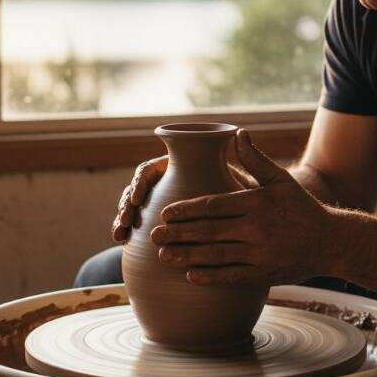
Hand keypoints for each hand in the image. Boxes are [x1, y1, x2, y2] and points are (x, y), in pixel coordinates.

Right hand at [112, 154, 258, 242]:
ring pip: (136, 207)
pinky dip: (130, 234)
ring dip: (124, 218)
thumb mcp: (255, 183)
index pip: (152, 169)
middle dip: (127, 203)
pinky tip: (123, 244)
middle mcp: (170, 183)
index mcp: (183, 167)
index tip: (137, 198)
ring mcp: (165, 203)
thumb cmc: (256, 202)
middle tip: (125, 221)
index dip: (140, 182)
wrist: (256, 230)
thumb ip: (247, 160)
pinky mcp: (167, 224)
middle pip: (140, 188)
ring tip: (119, 235)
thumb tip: (240, 132)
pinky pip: (141, 226)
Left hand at [150, 128, 333, 286]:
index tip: (166, 212)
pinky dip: (210, 277)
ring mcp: (260, 254)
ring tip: (163, 255)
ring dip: (187, 256)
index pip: (214, 205)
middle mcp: (256, 229)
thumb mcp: (281, 180)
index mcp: (257, 203)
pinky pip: (232, 277)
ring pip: (216, 256)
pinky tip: (190, 276)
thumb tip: (236, 134)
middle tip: (154, 234)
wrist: (331, 242)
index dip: (187, 209)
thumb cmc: (302, 207)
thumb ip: (255, 159)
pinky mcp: (264, 275)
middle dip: (179, 233)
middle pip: (209, 231)